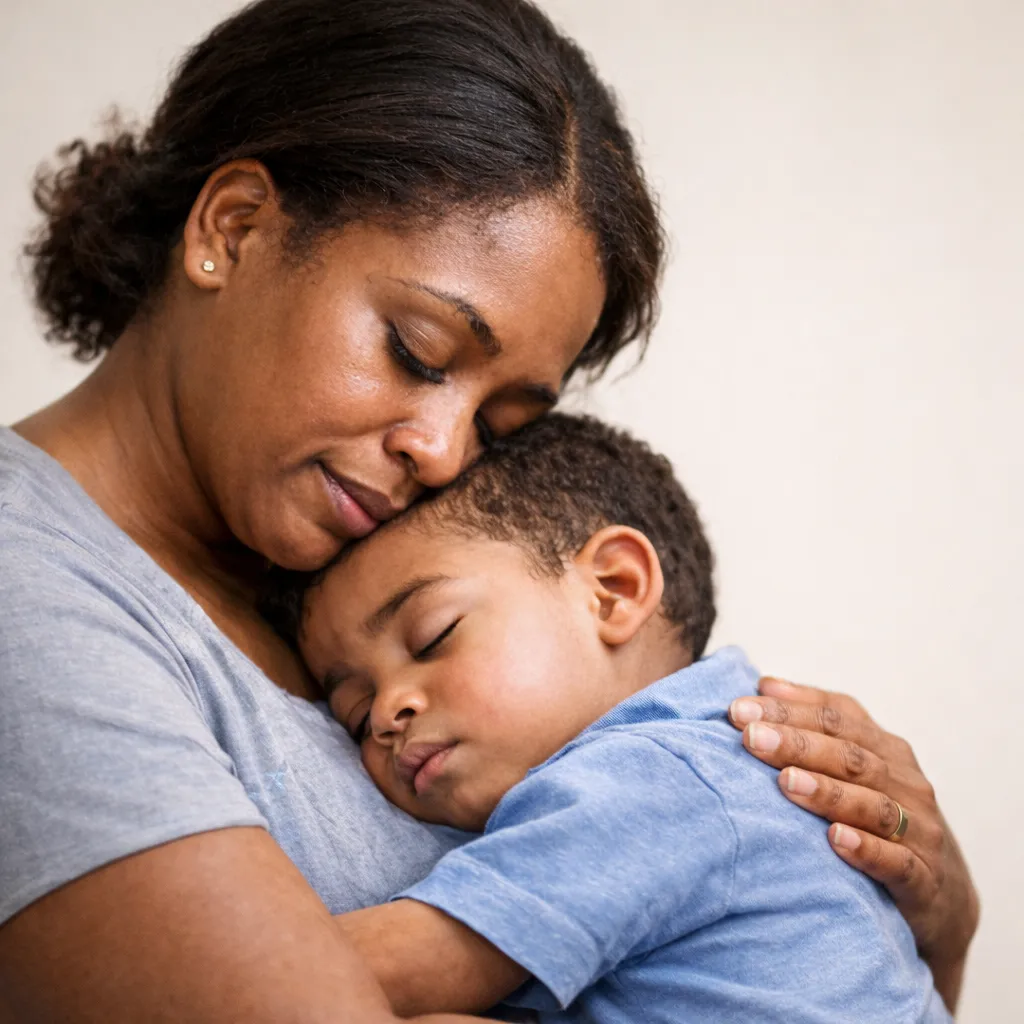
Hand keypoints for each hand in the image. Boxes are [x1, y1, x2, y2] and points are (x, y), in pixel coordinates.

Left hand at [727, 676, 977, 1012]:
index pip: (836, 717)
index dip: (789, 709)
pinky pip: (897, 862)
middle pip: (850, 755)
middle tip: (751, 738)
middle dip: (798, 743)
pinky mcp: (924, 879)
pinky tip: (834, 839)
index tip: (739, 709)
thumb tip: (764, 684)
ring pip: (872, 804)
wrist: (940, 893)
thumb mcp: (851, 767)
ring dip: (828, 792)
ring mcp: (919, 829)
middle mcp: (904, 780)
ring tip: (786, 782)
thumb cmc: (876, 815)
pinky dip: (867, 849)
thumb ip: (812, 726)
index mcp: (883, 747)